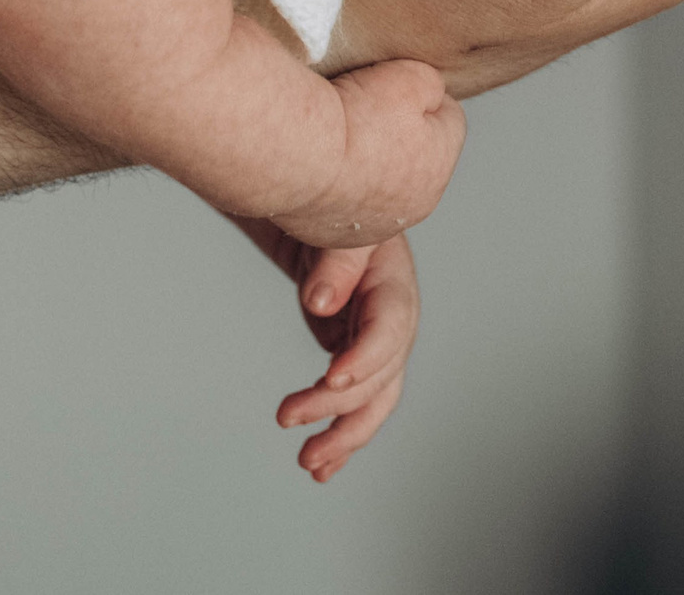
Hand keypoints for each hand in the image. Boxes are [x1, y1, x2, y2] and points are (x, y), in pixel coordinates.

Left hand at [234, 219, 420, 481]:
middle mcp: (395, 326)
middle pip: (379, 377)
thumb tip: (322, 303)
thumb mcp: (341, 226)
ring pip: (372, 403)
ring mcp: (378, 349)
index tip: (331, 379)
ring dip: (343, 437)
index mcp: (394, 287)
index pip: (390, 330)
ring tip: (309, 464)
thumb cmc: (338, 218)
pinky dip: (339, 436)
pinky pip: (355, 405)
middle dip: (339, 407)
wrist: (334, 225)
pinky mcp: (357, 362)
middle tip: (288, 418)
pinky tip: (320, 466)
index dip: (365, 358)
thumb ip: (336, 262)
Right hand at [276, 59, 463, 248]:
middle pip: (412, 157)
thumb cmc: (352, 116)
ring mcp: (370, 226)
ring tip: (334, 140)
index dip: (419, 95)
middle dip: (393, 134)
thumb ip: (430, 85)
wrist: (296, 153)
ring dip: (363, 164)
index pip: (448, 120)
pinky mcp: (331, 235)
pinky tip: (315, 165)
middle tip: (360, 112)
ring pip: (375, 184)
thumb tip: (428, 95)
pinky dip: (331, 186)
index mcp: (438, 166)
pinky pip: (338, 204)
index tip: (391, 88)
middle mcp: (413, 206)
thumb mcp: (410, 78)